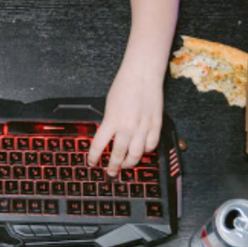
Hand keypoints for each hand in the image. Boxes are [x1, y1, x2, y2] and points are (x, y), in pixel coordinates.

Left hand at [86, 62, 163, 176]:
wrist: (142, 74)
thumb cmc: (124, 85)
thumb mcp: (109, 105)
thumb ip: (110, 122)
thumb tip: (108, 136)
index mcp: (111, 121)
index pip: (99, 146)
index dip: (94, 157)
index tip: (92, 163)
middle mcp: (127, 127)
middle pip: (118, 155)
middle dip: (113, 167)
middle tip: (110, 172)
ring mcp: (143, 128)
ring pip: (136, 155)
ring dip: (129, 163)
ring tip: (125, 166)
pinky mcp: (155, 125)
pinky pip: (151, 145)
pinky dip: (146, 151)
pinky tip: (142, 151)